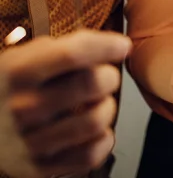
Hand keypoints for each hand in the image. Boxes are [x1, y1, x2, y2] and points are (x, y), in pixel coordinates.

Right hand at [0, 29, 129, 177]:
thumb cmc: (9, 86)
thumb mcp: (23, 57)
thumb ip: (61, 49)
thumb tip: (110, 46)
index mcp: (18, 72)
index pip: (74, 54)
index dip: (107, 46)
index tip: (122, 45)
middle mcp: (23, 107)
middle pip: (91, 84)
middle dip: (109, 76)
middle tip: (105, 76)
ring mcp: (30, 141)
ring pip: (96, 120)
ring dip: (108, 107)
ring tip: (98, 102)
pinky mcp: (38, 168)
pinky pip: (90, 156)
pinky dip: (104, 139)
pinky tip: (96, 129)